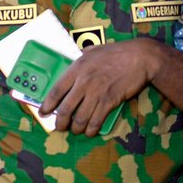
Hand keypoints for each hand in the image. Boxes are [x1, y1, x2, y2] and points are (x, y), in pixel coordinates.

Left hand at [38, 39, 159, 135]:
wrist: (140, 57)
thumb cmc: (116, 52)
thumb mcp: (93, 50)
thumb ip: (81, 57)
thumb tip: (73, 59)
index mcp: (77, 68)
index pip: (56, 90)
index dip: (47, 104)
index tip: (43, 112)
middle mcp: (83, 82)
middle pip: (66, 108)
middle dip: (60, 122)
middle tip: (59, 127)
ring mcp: (97, 92)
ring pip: (80, 117)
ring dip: (76, 128)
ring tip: (75, 131)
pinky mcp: (110, 100)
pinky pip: (97, 120)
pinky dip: (91, 129)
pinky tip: (90, 132)